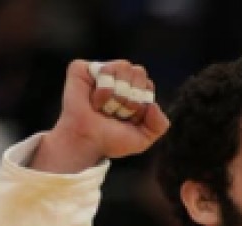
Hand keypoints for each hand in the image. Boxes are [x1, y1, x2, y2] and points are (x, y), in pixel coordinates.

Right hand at [36, 60, 167, 172]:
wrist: (88, 143)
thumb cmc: (112, 140)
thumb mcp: (143, 138)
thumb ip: (160, 125)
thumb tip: (153, 105)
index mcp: (135, 89)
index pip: (148, 85)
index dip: (141, 103)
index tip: (129, 118)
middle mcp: (119, 77)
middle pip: (139, 71)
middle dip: (131, 98)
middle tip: (116, 113)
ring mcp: (101, 71)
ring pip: (123, 66)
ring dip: (117, 94)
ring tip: (105, 108)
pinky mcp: (82, 68)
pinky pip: (103, 68)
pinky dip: (103, 89)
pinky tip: (94, 101)